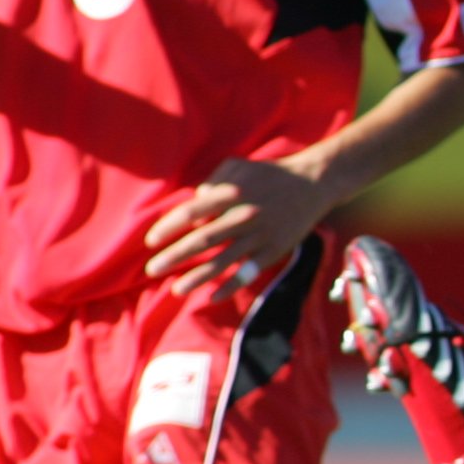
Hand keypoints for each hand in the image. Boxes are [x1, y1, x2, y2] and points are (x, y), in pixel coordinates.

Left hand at [146, 156, 331, 296]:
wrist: (312, 182)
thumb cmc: (267, 174)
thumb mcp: (236, 167)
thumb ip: (210, 184)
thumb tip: (192, 211)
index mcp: (230, 193)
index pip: (190, 213)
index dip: (168, 228)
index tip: (151, 242)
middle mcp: (242, 215)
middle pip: (201, 240)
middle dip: (173, 257)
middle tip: (152, 270)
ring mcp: (259, 234)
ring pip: (222, 261)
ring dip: (197, 278)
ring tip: (176, 290)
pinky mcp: (274, 249)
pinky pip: (248, 271)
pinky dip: (230, 286)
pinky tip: (213, 296)